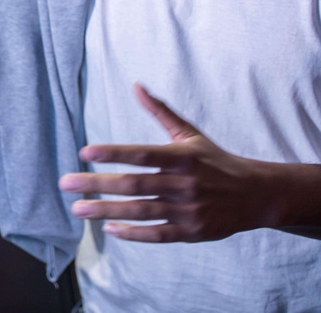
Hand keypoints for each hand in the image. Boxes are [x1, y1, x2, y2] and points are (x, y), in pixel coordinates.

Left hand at [58, 84, 273, 242]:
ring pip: (140, 212)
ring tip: (77, 208)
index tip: (85, 152)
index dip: (114, 152)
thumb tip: (136, 86)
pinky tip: (108, 228)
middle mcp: (183, 184)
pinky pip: (157, 235)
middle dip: (97, 184)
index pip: (142, 154)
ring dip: (106, 210)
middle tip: (65, 183)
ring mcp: (187, 211)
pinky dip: (132, 234)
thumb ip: (161, 112)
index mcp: (182, 157)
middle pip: (134, 185)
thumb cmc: (216, 161)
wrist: (255, 195)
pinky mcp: (191, 232)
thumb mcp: (190, 134)